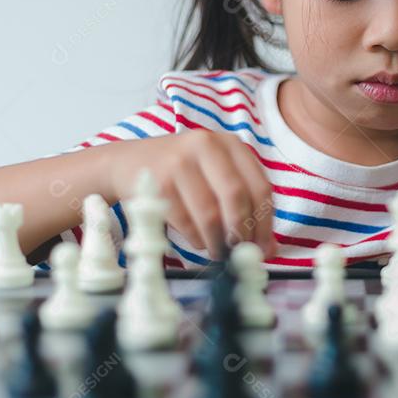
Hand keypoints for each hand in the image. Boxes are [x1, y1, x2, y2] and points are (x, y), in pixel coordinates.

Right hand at [106, 130, 276, 257]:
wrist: (127, 163)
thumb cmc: (182, 174)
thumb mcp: (216, 178)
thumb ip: (245, 207)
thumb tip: (270, 249)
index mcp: (230, 143)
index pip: (260, 187)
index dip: (265, 223)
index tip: (263, 247)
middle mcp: (206, 145)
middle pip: (237, 198)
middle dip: (241, 233)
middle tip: (239, 253)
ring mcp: (180, 162)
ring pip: (211, 214)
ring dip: (217, 242)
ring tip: (218, 250)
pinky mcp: (159, 183)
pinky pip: (187, 223)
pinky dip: (196, 239)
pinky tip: (197, 239)